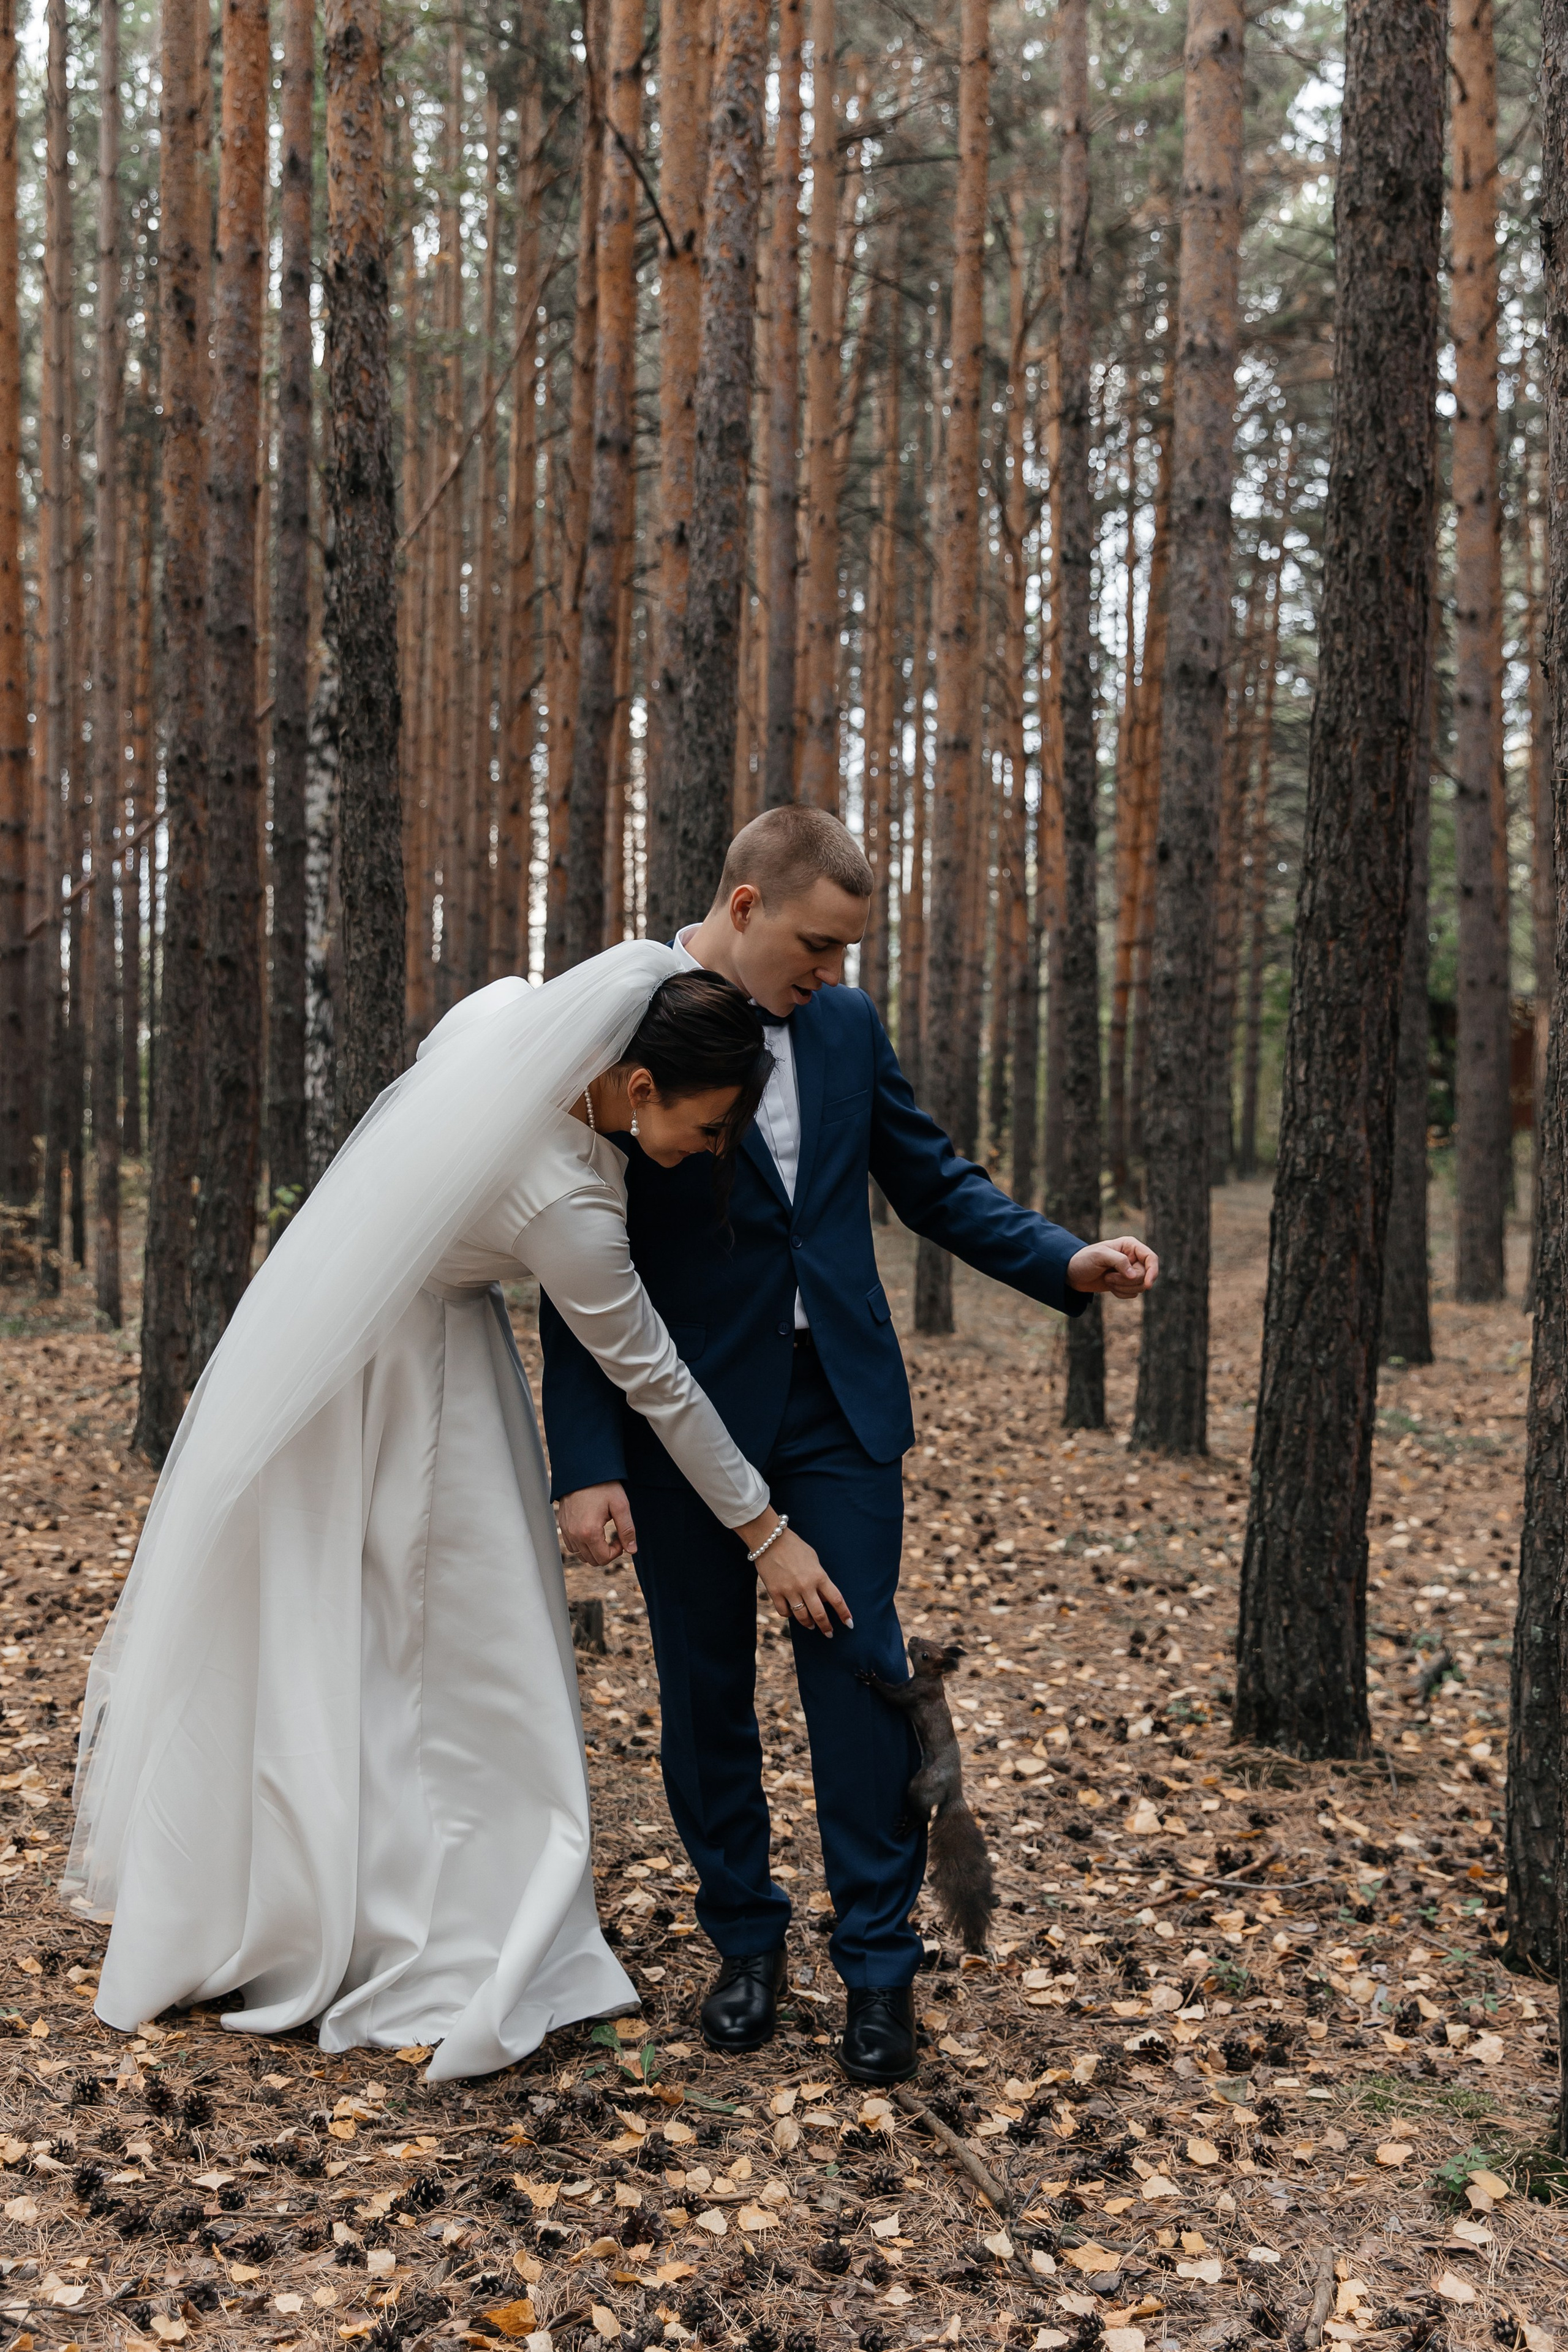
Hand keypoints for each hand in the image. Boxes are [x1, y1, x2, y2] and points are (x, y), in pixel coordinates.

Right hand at [557, 1482, 636, 1565]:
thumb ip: (627, 1530)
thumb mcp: (620, 1505)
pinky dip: (582, 1544)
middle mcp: (574, 1534)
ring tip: (603, 1534)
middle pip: (592, 1560)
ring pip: (580, 1554)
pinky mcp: (562, 1524)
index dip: (616, 1552)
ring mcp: (566, 1530)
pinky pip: (571, 1545)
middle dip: (606, 1553)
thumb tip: (632, 1550)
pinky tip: (591, 1532)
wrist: (582, 1470)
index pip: (603, 1559)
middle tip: (614, 1537)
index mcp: (589, 1532)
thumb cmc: (602, 1486)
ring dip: (594, 1550)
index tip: (620, 1539)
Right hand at [740, 1516, 853, 1637]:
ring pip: (802, 1616)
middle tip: (829, 1633)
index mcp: (819, 1576)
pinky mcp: (775, 1592)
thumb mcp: (814, 1559)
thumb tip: (823, 1597)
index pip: (836, 1600)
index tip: (849, 1624)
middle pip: (820, 1614)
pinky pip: (784, 1612)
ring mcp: (789, 1590)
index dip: (844, 1614)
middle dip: (826, 1627)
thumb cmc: (795, 1547)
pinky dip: (789, 1615)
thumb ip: (820, 1578)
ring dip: (808, 1624)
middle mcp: (806, 1586)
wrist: (770, 1539)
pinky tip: (792, 1613)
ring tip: (811, 1626)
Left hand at [1067, 1235, 1158, 1299]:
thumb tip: (1134, 1275)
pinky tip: (1109, 1286)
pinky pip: (1132, 1294)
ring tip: (1107, 1280)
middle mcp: (1133, 1258)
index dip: (1153, 1271)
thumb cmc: (1084, 1259)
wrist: (1072, 1273)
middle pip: (1145, 1276)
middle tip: (1109, 1277)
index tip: (1147, 1285)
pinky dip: (1120, 1293)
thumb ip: (1119, 1261)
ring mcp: (1130, 1272)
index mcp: (1130, 1246)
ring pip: (1140, 1287)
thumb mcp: (1100, 1255)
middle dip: (1126, 1281)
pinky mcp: (1126, 1284)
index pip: (1151, 1258)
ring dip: (1122, 1288)